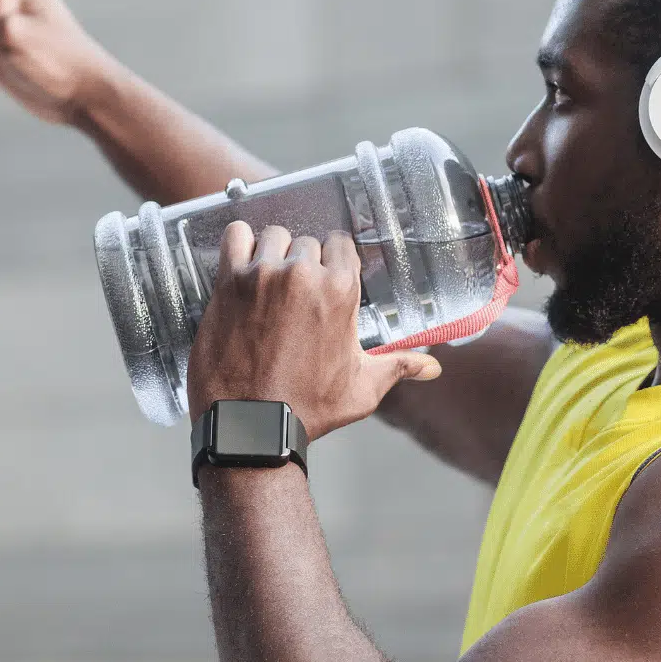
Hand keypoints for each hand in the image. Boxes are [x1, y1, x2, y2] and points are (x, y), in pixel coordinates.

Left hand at [187, 223, 440, 440]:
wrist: (253, 425)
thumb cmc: (308, 409)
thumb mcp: (362, 389)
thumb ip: (398, 366)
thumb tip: (431, 368)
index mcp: (340, 291)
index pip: (341, 244)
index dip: (333, 260)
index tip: (325, 276)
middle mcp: (303, 274)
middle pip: (306, 242)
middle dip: (304, 262)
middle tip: (295, 293)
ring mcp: (263, 275)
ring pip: (273, 236)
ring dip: (273, 253)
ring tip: (269, 280)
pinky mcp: (229, 282)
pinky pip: (235, 236)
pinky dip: (239, 243)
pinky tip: (242, 263)